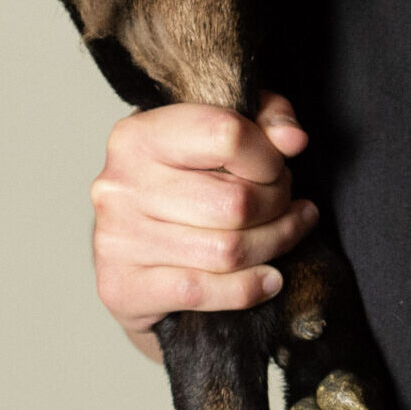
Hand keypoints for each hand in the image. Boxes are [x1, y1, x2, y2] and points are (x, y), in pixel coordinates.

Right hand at [91, 91, 320, 346]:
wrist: (133, 255)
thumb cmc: (183, 185)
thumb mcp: (225, 134)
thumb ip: (267, 118)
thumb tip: (293, 138)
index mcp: (139, 135)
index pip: (227, 135)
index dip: (269, 156)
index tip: (277, 167)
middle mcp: (120, 184)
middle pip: (236, 201)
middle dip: (277, 204)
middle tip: (284, 204)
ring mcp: (117, 239)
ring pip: (228, 250)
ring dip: (274, 244)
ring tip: (285, 233)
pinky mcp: (123, 288)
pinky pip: (203, 291)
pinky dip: (248, 288)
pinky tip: (269, 279)